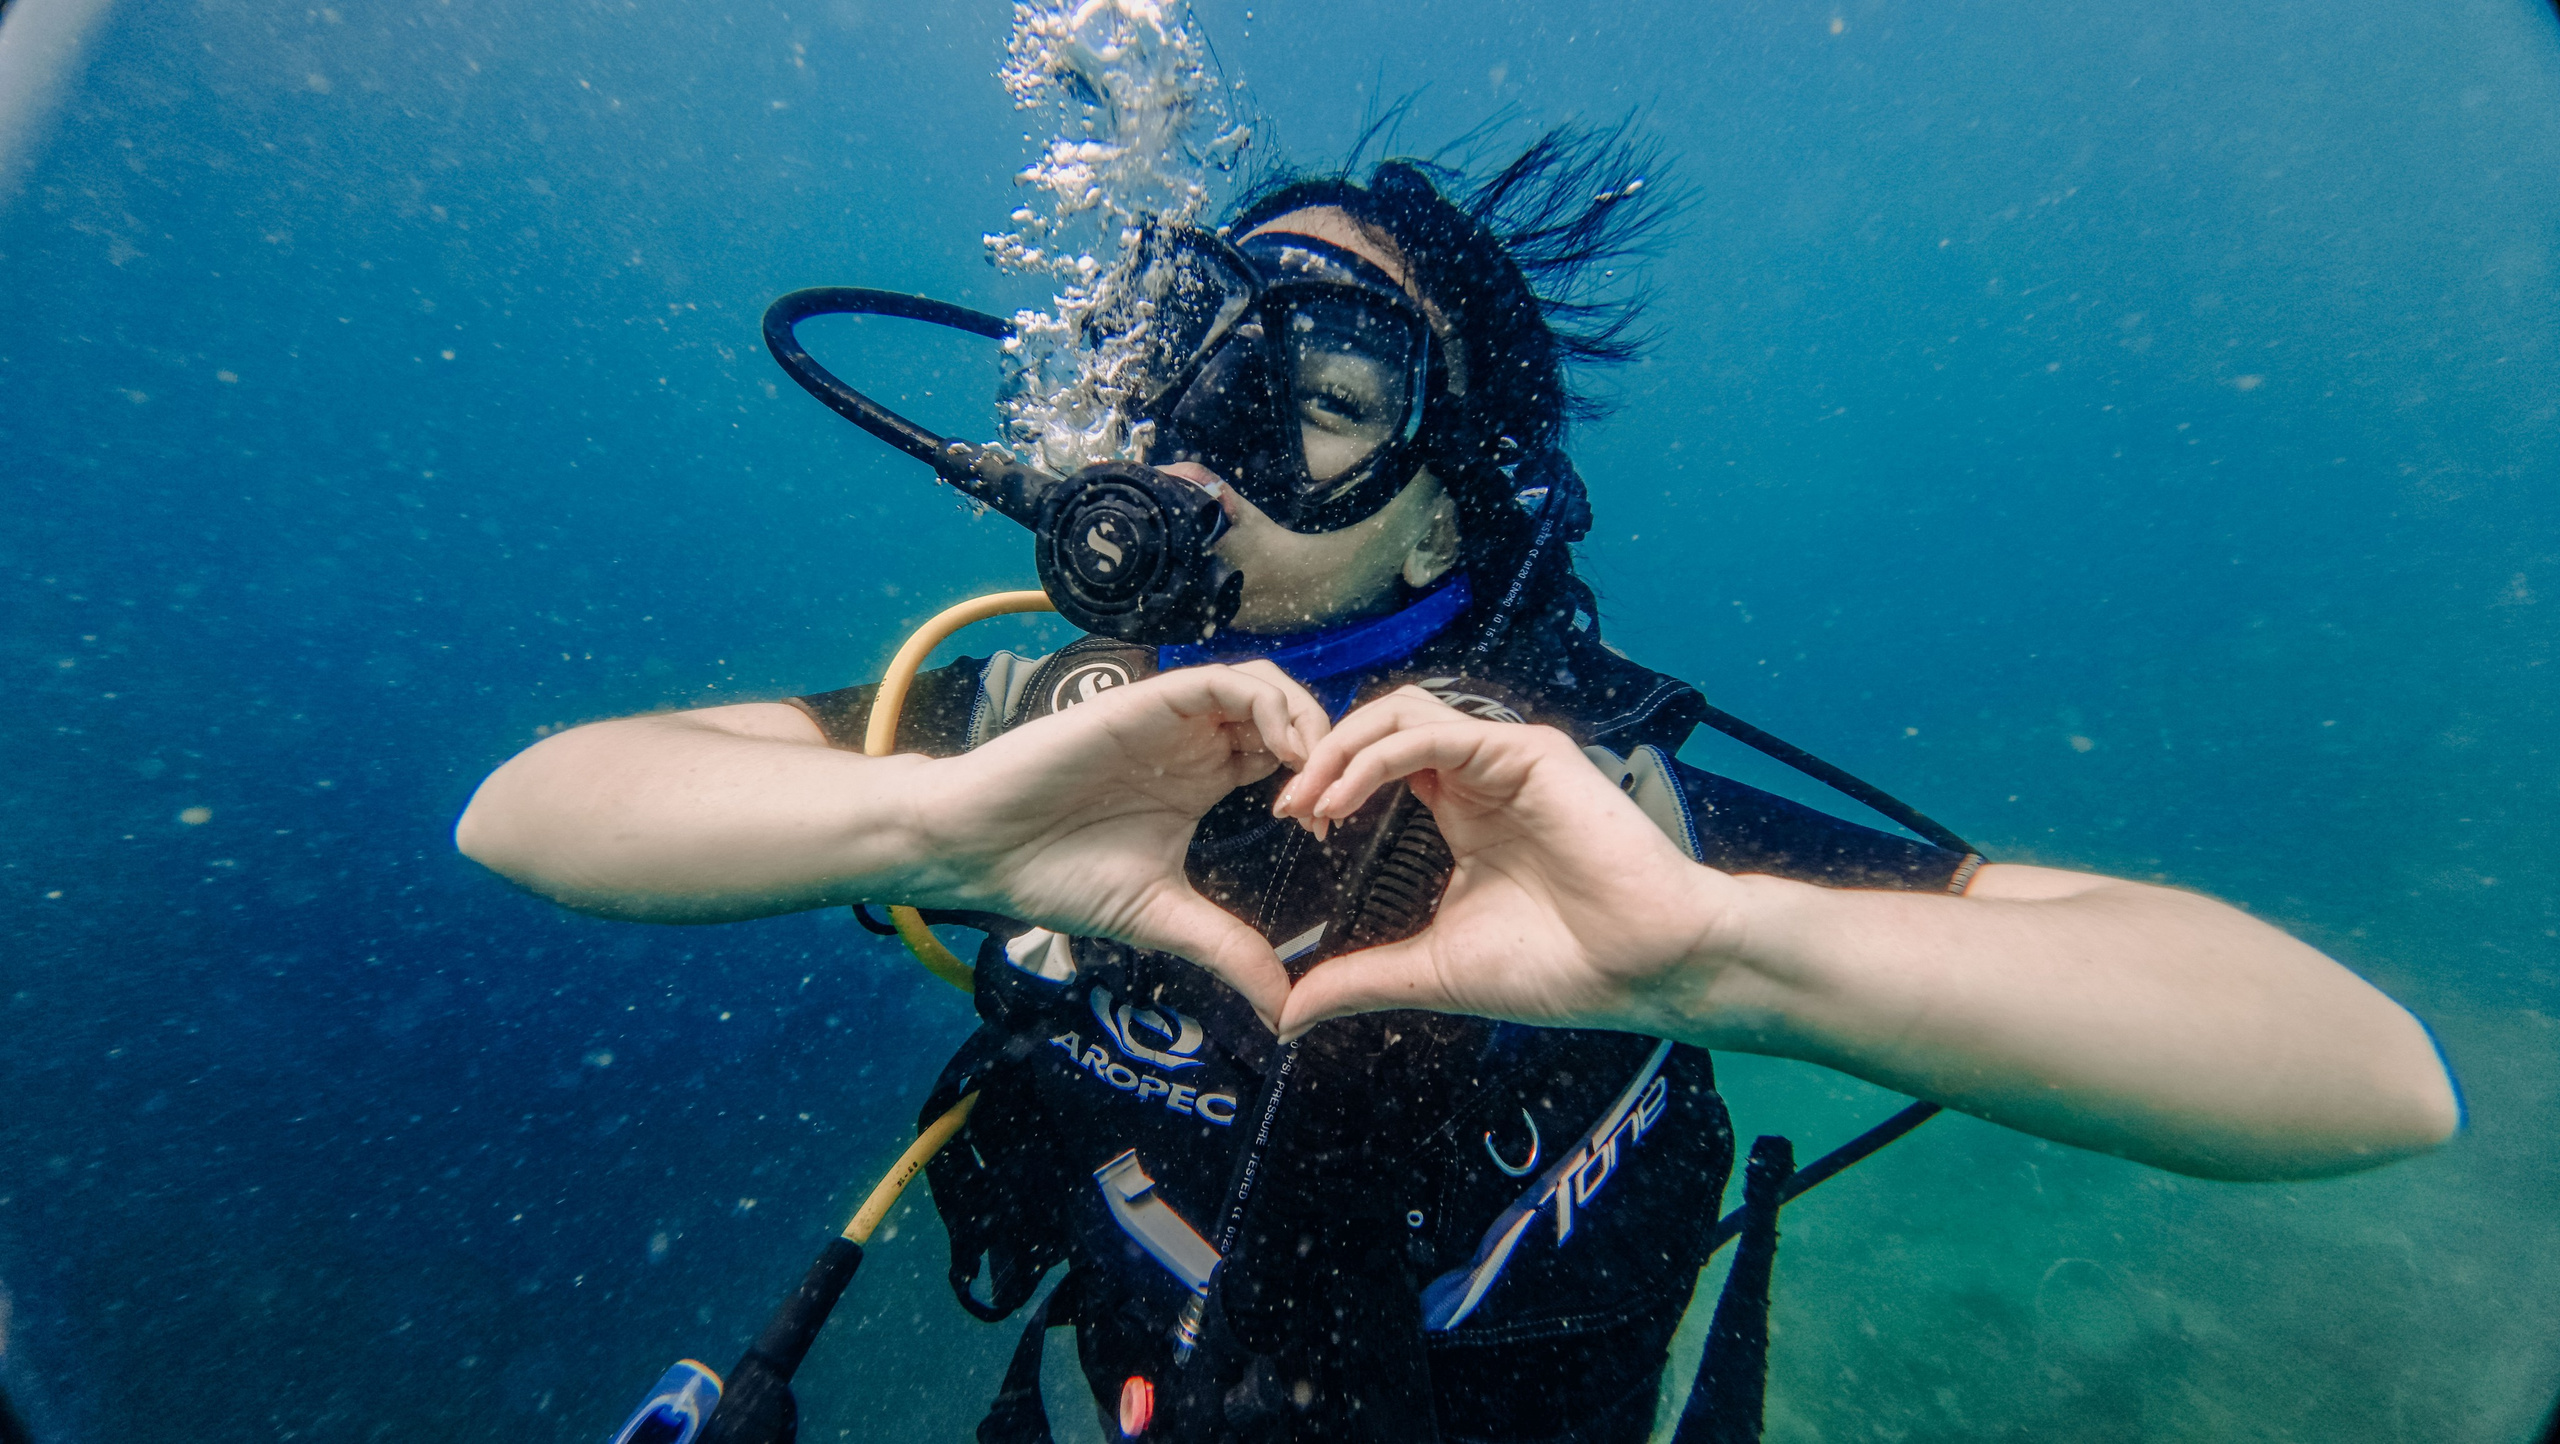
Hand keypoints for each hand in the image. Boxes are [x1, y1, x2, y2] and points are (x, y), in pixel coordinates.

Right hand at [911, 660, 1329, 1024]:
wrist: (980, 850)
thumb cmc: (1056, 876)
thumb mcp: (1163, 918)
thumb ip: (1228, 950)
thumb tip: (1284, 1011)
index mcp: (1204, 781)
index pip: (1287, 757)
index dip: (1321, 785)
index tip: (1321, 834)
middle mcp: (1194, 743)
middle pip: (1289, 715)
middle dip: (1327, 751)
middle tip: (1328, 804)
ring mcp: (1172, 719)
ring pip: (1266, 688)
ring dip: (1305, 722)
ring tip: (1311, 777)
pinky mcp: (1146, 703)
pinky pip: (1222, 680)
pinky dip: (1266, 706)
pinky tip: (1280, 752)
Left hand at [1270, 686, 1734, 1039]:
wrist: (1644, 969)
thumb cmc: (1561, 968)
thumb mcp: (1433, 970)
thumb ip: (1360, 979)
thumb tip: (1288, 1015)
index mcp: (1461, 809)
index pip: (1379, 763)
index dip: (1327, 782)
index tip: (1290, 825)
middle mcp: (1480, 773)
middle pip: (1381, 724)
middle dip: (1322, 755)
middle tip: (1286, 806)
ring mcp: (1504, 758)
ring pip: (1401, 713)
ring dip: (1341, 748)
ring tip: (1305, 798)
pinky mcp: (1528, 753)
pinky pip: (1435, 733)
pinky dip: (1377, 758)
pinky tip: (1343, 798)